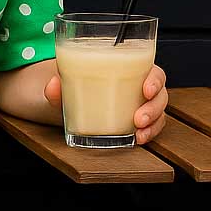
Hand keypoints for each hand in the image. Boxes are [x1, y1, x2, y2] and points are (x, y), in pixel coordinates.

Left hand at [43, 64, 169, 143]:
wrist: (74, 99)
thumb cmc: (80, 85)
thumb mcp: (69, 83)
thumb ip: (60, 86)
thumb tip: (51, 86)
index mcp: (132, 71)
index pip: (152, 72)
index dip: (154, 80)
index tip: (146, 90)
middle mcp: (139, 88)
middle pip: (159, 94)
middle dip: (153, 107)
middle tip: (138, 118)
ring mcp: (139, 106)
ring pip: (158, 112)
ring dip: (153, 123)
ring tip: (139, 133)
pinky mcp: (135, 123)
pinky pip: (150, 127)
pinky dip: (148, 134)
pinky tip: (138, 139)